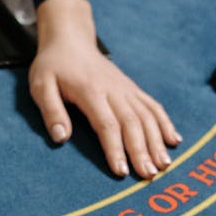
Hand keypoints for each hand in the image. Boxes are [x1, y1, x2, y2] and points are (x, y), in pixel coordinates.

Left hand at [28, 0, 179, 178]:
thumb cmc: (53, 66)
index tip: (121, 172)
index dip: (115, 149)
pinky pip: (153, 106)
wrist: (71, 40)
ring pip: (146, 116)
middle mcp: (114, 90)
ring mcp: (126, 89)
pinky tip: (174, 141)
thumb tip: (61, 138)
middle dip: (142, 151)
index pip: (107, 124)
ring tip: (164, 165)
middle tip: (149, 175)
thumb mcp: (41, 85)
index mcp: (91, 91)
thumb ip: (51, 111)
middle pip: (132, 123)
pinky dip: (165, 123)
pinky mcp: (132, 89)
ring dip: (157, 141)